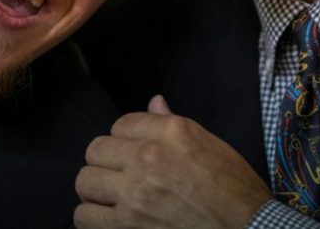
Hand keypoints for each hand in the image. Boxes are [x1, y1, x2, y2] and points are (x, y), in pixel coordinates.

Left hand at [74, 95, 271, 228]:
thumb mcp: (210, 144)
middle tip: (119, 175)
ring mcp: (135, 194)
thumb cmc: (235, 188)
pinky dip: (92, 218)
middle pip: (96, 150)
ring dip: (96, 190)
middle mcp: (148, 157)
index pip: (121, 124)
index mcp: (171, 132)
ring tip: (111, 197)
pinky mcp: (127, 227)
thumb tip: (154, 102)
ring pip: (85, 182)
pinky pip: (84, 217)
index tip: (135, 153)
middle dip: (105, 162)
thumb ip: (173, 124)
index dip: (126, 139)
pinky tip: (109, 218)